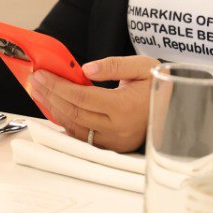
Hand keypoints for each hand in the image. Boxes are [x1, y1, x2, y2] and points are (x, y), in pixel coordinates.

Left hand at [30, 55, 158, 152]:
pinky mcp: (112, 146)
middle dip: (51, 95)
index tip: (43, 74)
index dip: (58, 86)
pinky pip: (82, 136)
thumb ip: (113, 66)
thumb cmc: (159, 85)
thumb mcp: (142, 66)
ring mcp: (114, 141)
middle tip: (36, 81)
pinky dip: (66, 121)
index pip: (81, 97)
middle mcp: (117, 129)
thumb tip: (86, 70)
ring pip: (75, 127)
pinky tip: (56, 108)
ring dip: (54, 109)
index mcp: (123, 108)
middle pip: (74, 112)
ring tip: (40, 93)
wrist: (176, 108)